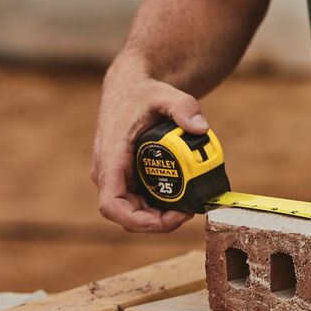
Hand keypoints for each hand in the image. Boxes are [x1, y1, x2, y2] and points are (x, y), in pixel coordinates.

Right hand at [91, 59, 205, 232]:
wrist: (130, 88)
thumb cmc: (142, 93)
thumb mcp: (164, 94)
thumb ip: (184, 107)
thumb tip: (201, 127)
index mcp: (110, 157)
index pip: (112, 203)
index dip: (138, 220)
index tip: (169, 218)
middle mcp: (108, 173)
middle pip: (126, 215)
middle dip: (157, 222)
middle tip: (188, 213)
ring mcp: (116, 178)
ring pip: (133, 212)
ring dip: (159, 218)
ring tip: (188, 208)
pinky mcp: (126, 178)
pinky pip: (139, 203)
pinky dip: (159, 208)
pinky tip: (182, 201)